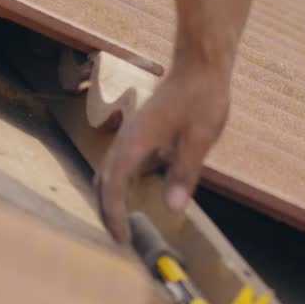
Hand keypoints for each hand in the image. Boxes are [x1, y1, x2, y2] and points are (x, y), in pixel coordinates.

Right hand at [95, 57, 231, 244]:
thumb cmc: (202, 98)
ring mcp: (132, 133)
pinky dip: (119, 183)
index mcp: (137, 141)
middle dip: (107, 211)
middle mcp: (127, 137)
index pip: (113, 185)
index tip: (122, 238)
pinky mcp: (141, 131)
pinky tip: (134, 193)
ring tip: (122, 222)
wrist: (200, 65)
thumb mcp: (199, 138)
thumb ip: (185, 172)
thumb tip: (174, 207)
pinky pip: (120, 162)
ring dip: (110, 197)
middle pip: (103, 180)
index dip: (114, 214)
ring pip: (108, 170)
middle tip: (120, 238)